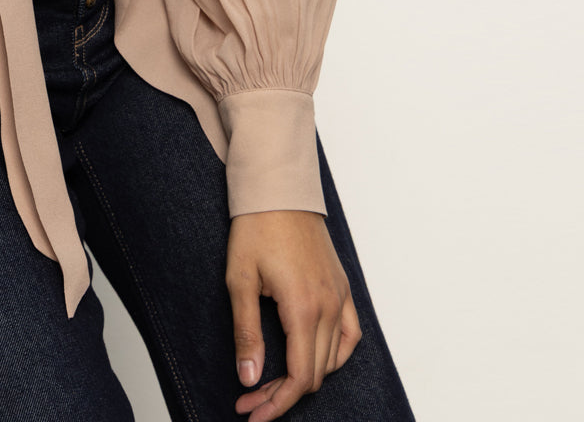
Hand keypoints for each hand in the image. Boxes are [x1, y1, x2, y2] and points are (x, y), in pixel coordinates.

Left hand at [226, 209, 361, 419]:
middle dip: (282, 396)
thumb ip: (246, 333)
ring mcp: (340, 296)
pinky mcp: (343, 287)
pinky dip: (335, 355)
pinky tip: (315, 359)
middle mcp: (329, 307)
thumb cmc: (255, 228)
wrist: (278, 190)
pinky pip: (350, 336)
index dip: (276, 403)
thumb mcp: (240, 280)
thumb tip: (249, 378)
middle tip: (251, 400)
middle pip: (314, 374)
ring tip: (273, 382)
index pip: (299, 377)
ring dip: (305, 376)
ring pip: (332, 359)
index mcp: (303, 308)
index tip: (251, 412)